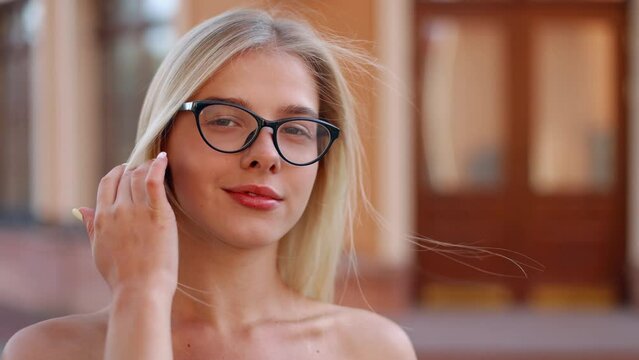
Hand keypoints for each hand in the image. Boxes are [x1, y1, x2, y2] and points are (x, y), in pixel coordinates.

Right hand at [76, 152, 177, 295]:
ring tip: (155, 165)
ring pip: (138, 176)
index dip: (117, 173)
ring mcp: (137, 211)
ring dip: (146, 167)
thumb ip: (91, 227)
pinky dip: (158, 166)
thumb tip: (81, 209)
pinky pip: (154, 181)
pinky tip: (163, 158)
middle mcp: (117, 210)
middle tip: (145, 169)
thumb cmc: (122, 276)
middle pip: (124, 177)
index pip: (107, 184)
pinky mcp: (158, 213)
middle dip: (133, 169)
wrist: (140, 290)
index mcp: (102, 218)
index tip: (126, 170)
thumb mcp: (98, 250)